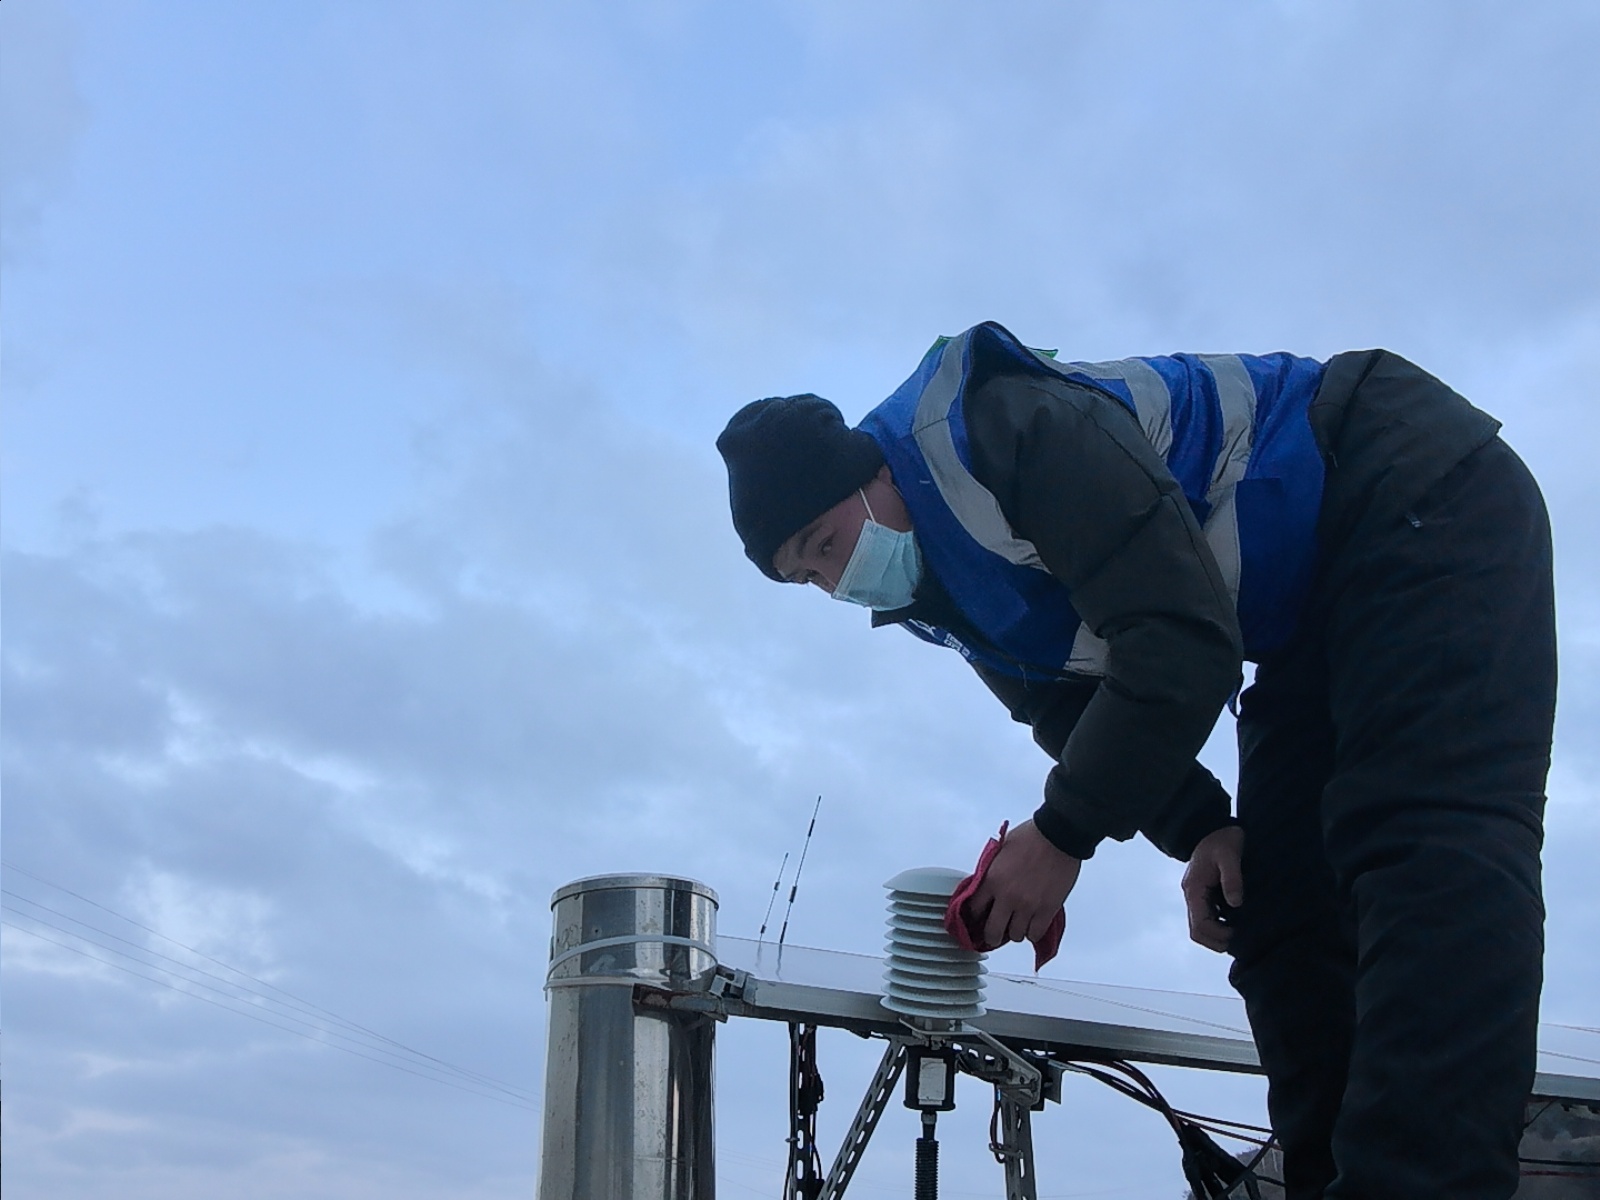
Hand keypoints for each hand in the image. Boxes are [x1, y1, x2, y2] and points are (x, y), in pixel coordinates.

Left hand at [969, 819, 1081, 946]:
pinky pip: (1036, 934)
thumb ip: (992, 871)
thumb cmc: (1031, 837)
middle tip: (994, 933)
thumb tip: (987, 885)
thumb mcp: (1000, 851)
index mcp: (992, 880)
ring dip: (1015, 931)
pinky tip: (1033, 924)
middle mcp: (1007, 897)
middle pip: (992, 931)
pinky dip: (1033, 932)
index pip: (975, 909)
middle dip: (991, 935)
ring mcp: (1028, 906)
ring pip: (1015, 936)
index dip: (975, 916)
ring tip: (1018, 923)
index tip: (978, 918)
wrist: (1058, 835)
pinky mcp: (1047, 910)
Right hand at [1182, 825, 1243, 951]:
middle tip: (1240, 940)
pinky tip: (1238, 922)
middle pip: (1197, 931)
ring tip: (1241, 933)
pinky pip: (1209, 917)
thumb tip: (1235, 902)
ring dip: (1219, 935)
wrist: (1212, 826)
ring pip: (1202, 927)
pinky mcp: (1205, 893)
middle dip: (1217, 941)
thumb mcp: (1229, 855)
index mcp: (1194, 889)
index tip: (1237, 934)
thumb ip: (1232, 878)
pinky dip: (1221, 926)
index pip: (1199, 925)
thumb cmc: (1222, 839)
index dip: (1217, 936)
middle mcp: (1192, 895)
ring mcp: (1198, 895)